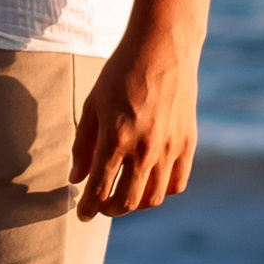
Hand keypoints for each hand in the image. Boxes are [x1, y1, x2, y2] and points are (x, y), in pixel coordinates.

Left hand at [71, 26, 199, 219]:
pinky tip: (149, 183)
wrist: (161, 49)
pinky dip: (162, 191)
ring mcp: (170, 148)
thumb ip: (83, 146)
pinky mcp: (188, 144)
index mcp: (116, 139)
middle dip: (109, 210)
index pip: (100, 189)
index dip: (89, 208)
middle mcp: (145, 149)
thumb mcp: (92, 105)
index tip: (82, 214)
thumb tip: (75, 179)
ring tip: (123, 196)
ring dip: (135, 204)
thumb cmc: (120, 74)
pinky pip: (177, 183)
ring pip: (153, 198)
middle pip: (127, 202)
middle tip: (100, 206)